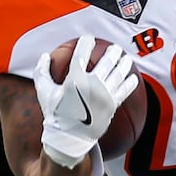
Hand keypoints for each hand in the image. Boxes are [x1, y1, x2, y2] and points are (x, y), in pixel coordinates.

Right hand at [31, 35, 138, 168]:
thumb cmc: (55, 113)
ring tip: (126, 58)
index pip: (81, 54)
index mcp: (75, 79)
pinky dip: (129, 83)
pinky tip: (133, 77)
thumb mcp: (43, 91)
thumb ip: (42, 71)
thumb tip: (45, 55)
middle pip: (106, 62)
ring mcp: (104, 95)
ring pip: (118, 74)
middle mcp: (92, 85)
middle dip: (112, 52)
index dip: (86, 43)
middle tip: (114, 48)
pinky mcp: (112, 106)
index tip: (88, 39)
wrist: (68, 137)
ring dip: (123, 64)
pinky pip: (124, 91)